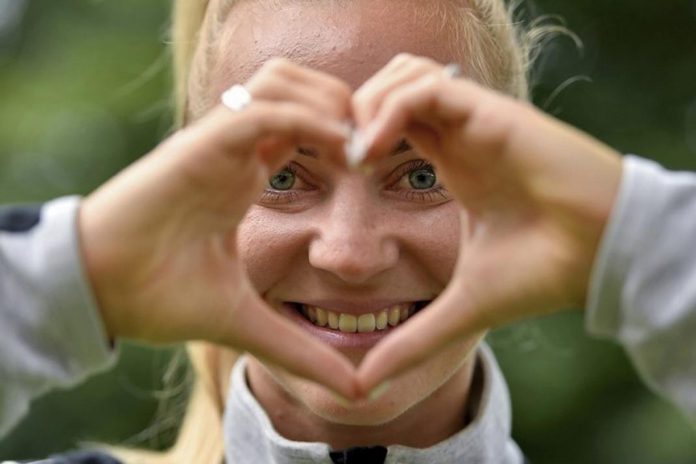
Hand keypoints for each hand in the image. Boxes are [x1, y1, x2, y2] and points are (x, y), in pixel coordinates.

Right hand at [79, 58, 359, 399]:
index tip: (380, 168)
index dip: (347, 135)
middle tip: (379, 147)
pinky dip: (305, 119)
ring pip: (281, 81)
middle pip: (299, 86)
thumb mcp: (246, 322)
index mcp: (245, 176)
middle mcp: (236, 152)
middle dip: (345, 104)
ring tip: (360, 148)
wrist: (99, 294)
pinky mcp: (201, 146)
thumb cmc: (160, 297)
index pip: (304, 124)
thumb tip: (351, 391)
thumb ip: (299, 349)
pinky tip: (342, 149)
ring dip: (328, 102)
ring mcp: (218, 145)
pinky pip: (261, 111)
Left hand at [351, 54, 623, 393]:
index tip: (332, 178)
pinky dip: (389, 110)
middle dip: (351, 113)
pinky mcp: (490, 114)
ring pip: (404, 74)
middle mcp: (460, 135)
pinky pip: (427, 87)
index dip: (353, 140)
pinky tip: (374, 151)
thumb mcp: (462, 309)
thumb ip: (414, 340)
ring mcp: (474, 121)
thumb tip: (366, 385)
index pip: (390, 124)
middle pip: (389, 87)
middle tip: (335, 160)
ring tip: (355, 157)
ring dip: (367, 107)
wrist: (602, 259)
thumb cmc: (544, 275)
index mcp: (453, 164)